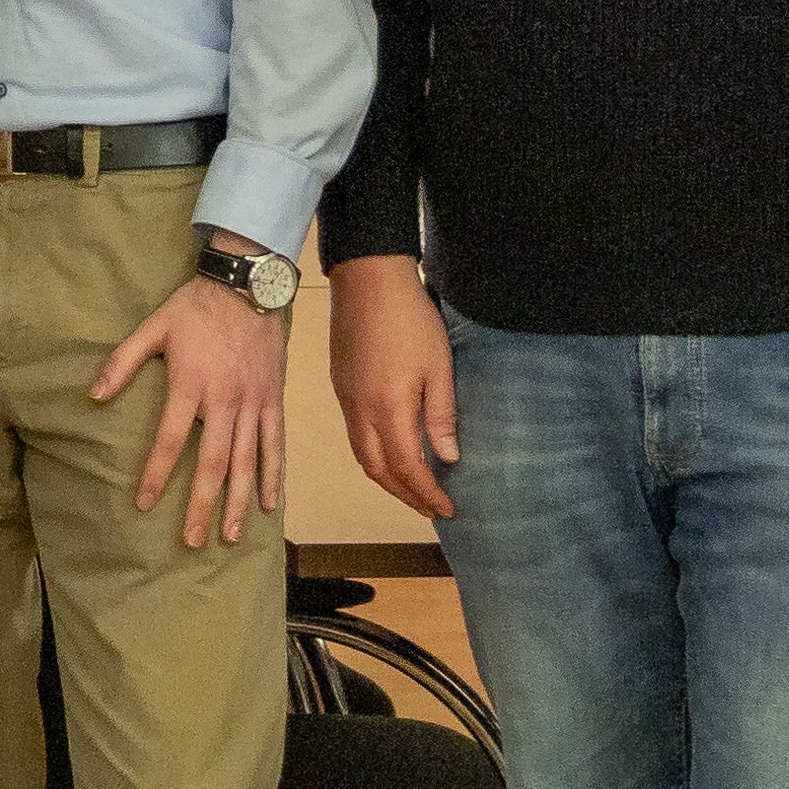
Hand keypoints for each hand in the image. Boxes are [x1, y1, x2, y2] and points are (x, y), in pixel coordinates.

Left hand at [96, 263, 285, 548]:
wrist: (248, 286)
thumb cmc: (195, 308)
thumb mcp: (153, 327)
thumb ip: (122, 362)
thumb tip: (93, 396)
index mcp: (191, 384)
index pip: (170, 440)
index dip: (155, 474)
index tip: (144, 505)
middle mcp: (225, 400)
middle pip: (212, 463)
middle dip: (201, 505)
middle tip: (191, 541)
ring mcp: (253, 403)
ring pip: (246, 462)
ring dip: (239, 502)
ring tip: (230, 536)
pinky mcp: (274, 400)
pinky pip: (275, 444)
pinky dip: (273, 475)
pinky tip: (270, 504)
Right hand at [328, 253, 458, 521]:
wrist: (368, 279)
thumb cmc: (412, 319)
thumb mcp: (439, 366)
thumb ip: (441, 415)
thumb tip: (447, 459)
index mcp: (388, 408)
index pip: (407, 467)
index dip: (427, 493)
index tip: (448, 509)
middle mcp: (360, 411)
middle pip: (378, 470)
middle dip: (404, 495)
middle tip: (430, 508)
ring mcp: (345, 399)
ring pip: (361, 455)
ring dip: (386, 478)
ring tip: (411, 488)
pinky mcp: (340, 386)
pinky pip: (354, 435)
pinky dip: (373, 455)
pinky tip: (390, 451)